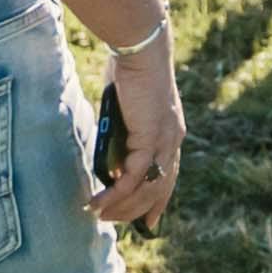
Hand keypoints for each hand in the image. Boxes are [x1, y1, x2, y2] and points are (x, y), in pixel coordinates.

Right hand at [85, 33, 185, 233]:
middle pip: (158, 189)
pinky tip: (98, 201)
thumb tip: (108, 153)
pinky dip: (115, 193)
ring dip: (120, 206)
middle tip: (109, 221)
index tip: (150, 222)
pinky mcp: (149, 138)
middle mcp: (173, 141)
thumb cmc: (132, 71)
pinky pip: (132, 176)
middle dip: (134, 211)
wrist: (141, 50)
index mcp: (171, 133)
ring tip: (98, 214)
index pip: (169, 176)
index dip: (159, 201)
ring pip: (146, 188)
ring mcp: (164, 141)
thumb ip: (123, 133)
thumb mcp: (128, 109)